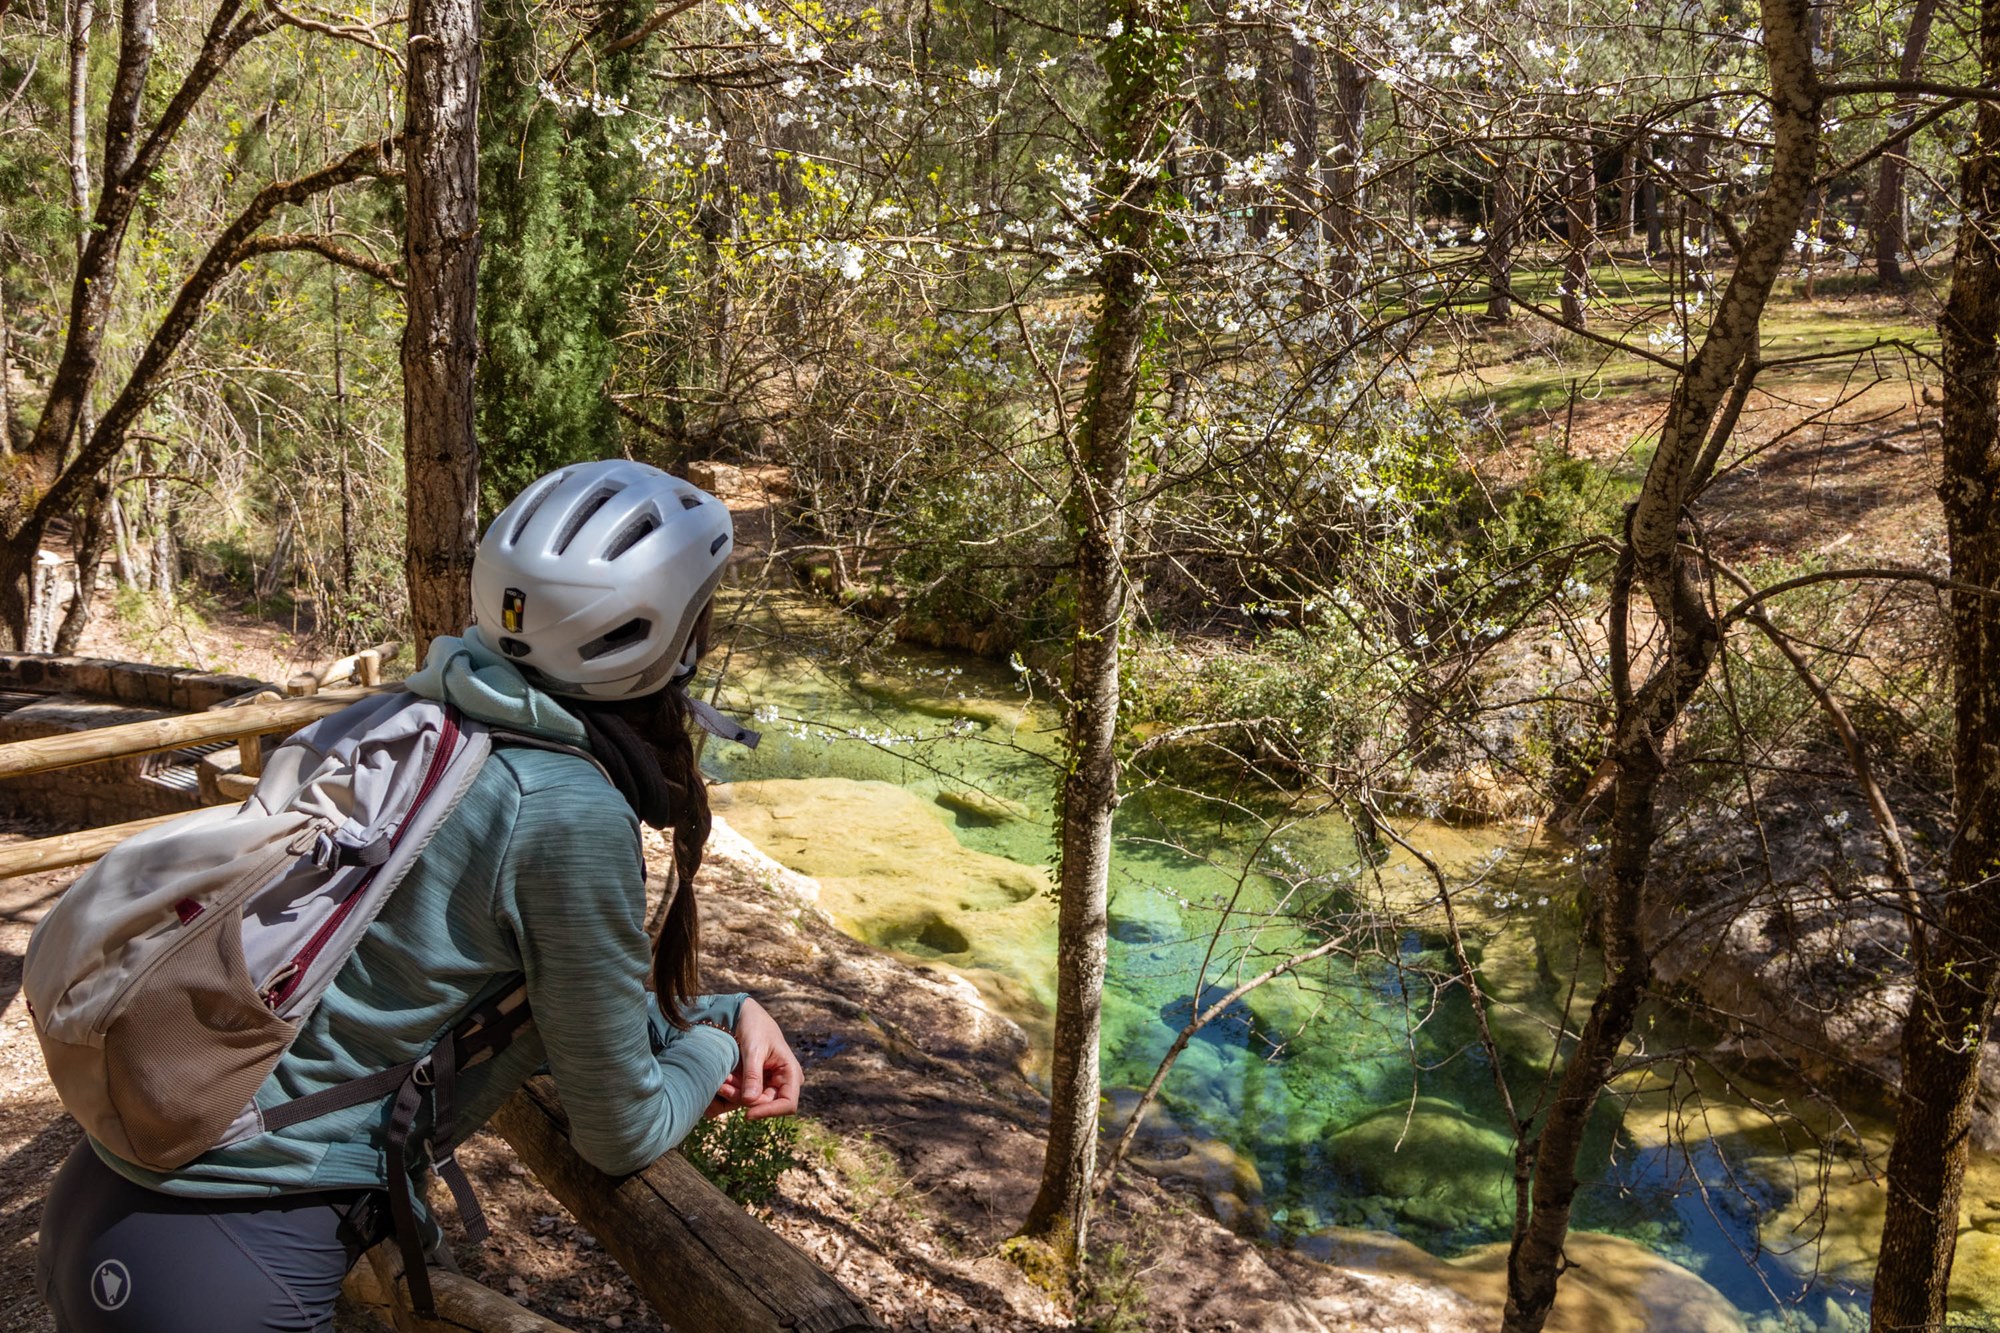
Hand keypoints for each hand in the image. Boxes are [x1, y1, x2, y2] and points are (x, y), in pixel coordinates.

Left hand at [709, 998, 801, 1119]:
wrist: (744, 1014)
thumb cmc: (755, 1027)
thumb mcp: (754, 1049)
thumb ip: (753, 1075)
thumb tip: (750, 1102)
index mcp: (791, 1072)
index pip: (787, 1104)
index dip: (770, 1112)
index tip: (747, 1114)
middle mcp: (783, 1082)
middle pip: (765, 1103)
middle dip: (743, 1097)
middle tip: (722, 1085)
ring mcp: (769, 1083)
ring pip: (751, 1101)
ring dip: (734, 1093)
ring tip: (720, 1080)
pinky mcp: (756, 1083)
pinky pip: (744, 1094)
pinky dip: (732, 1090)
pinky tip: (722, 1080)